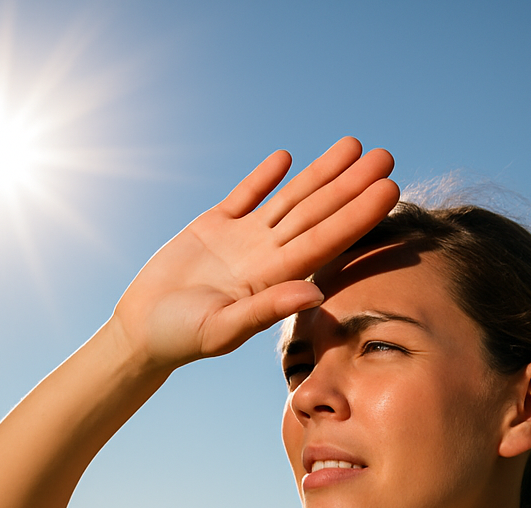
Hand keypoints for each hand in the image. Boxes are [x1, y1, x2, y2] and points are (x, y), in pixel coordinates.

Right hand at [111, 137, 398, 368]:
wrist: (142, 331)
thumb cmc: (180, 339)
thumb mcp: (222, 329)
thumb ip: (266, 310)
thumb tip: (313, 294)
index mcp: (273, 280)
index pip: (324, 242)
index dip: (356, 216)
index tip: (388, 190)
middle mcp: (265, 257)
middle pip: (316, 214)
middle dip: (350, 186)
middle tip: (386, 156)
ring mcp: (241, 240)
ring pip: (289, 199)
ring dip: (320, 174)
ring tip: (352, 145)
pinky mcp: (212, 226)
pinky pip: (244, 195)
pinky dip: (264, 177)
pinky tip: (288, 158)